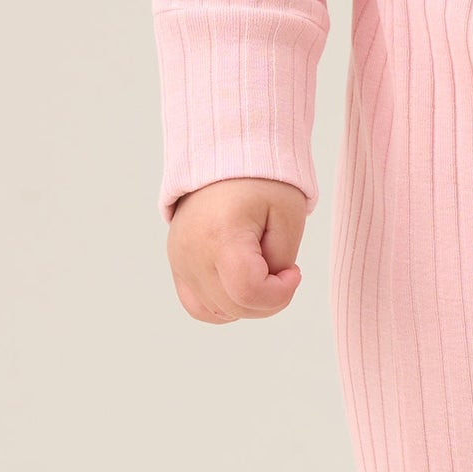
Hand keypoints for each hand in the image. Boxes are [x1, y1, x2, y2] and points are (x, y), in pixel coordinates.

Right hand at [167, 177, 308, 320]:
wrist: (225, 158)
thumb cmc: (263, 182)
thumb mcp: (288, 214)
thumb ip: (281, 260)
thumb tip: (268, 291)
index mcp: (221, 235)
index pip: (249, 293)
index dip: (280, 293)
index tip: (294, 271)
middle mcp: (192, 253)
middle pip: (235, 307)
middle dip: (269, 299)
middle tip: (283, 270)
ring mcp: (180, 261)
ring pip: (216, 313)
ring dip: (248, 304)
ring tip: (262, 272)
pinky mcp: (177, 264)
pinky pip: (198, 306)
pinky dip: (224, 305)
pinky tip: (243, 285)